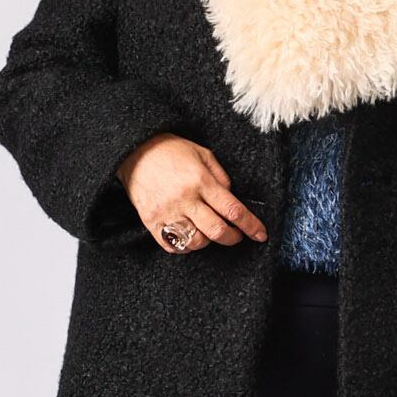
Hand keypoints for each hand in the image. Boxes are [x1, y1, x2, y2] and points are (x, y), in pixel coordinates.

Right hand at [117, 135, 268, 252]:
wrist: (134, 152)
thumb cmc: (171, 151)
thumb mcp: (203, 154)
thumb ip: (221, 177)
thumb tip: (233, 200)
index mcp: (200, 181)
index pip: (233, 210)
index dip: (251, 225)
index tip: (261, 234)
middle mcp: (185, 199)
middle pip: (217, 231)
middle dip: (233, 238)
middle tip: (236, 235)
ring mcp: (167, 213)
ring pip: (197, 242)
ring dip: (209, 241)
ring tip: (209, 230)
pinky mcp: (152, 222)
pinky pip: (175, 246)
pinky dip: (187, 246)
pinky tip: (190, 234)